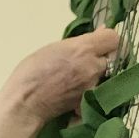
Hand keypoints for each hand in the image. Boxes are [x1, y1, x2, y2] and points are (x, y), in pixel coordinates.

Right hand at [2, 28, 121, 121]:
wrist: (25, 104)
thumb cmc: (31, 72)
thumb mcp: (53, 48)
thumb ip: (79, 42)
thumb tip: (98, 33)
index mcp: (83, 49)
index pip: (113, 38)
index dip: (108, 39)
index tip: (100, 43)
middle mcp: (93, 67)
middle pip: (113, 58)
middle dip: (103, 58)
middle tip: (88, 60)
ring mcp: (93, 86)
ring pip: (106, 75)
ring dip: (97, 74)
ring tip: (79, 77)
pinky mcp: (89, 101)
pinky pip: (97, 91)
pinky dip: (91, 89)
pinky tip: (77, 90)